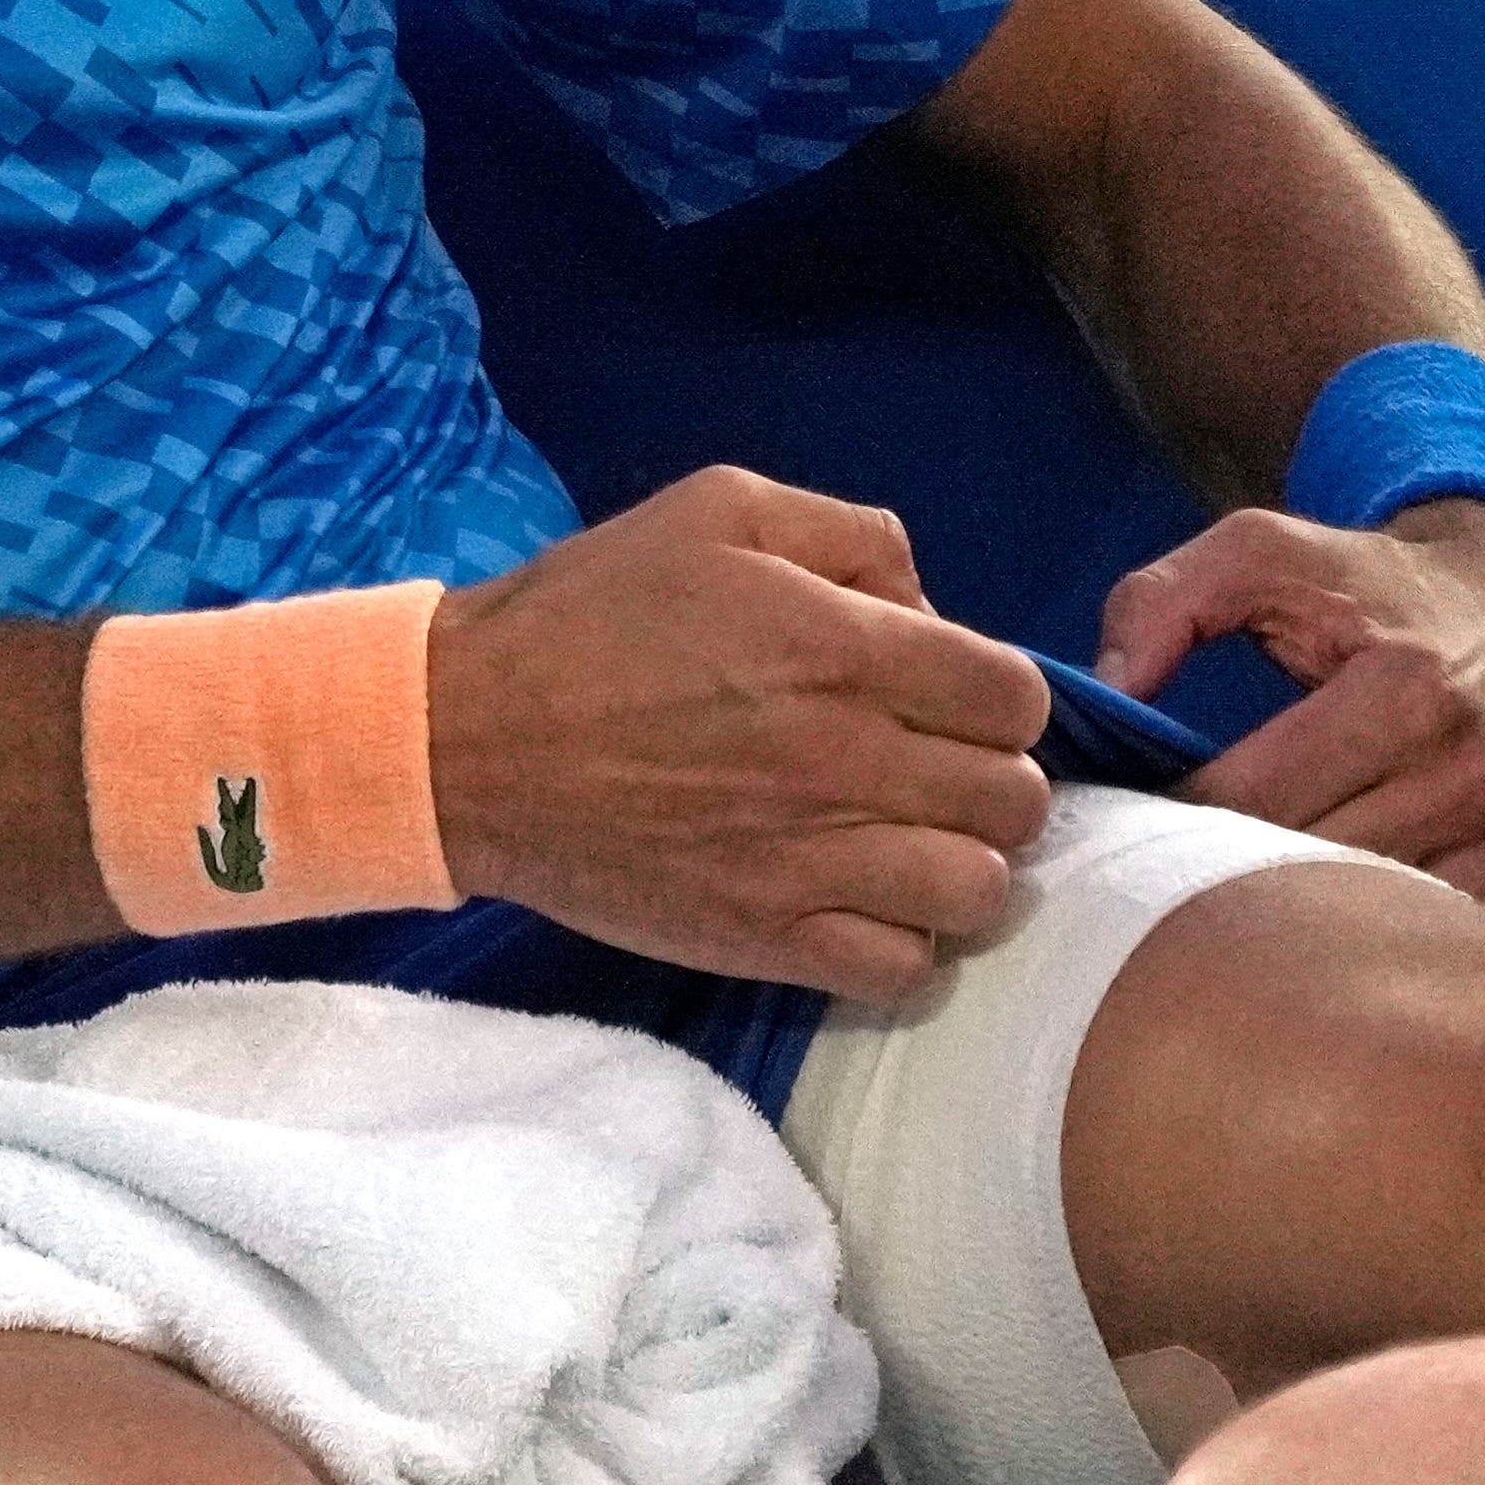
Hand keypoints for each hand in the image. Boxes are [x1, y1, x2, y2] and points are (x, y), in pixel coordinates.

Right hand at [428, 468, 1058, 998]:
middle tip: (931, 768)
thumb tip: (930, 608)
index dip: (996, 695)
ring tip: (909, 842)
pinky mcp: (763, 942)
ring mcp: (808, 864)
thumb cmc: (593, 611)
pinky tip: (866, 903)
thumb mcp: (725, 511)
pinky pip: (902, 973)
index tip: (948, 696)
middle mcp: (846, 763)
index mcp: (846, 652)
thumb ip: (854, 538)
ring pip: (978, 892)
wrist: (467, 739)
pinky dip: (905, 944)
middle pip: (1014, 800)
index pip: (1017, 699)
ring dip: (960, 864)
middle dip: (989, 776)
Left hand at [1094, 498, 1484, 920]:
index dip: (1172, 821)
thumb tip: (1108, 695)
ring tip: (1256, 897)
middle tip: (1174, 876)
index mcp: (1409, 688)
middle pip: (1306, 876)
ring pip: (1374, 928)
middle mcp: (1483, 769)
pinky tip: (1349, 914)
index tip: (1139, 823)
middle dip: (1227, 879)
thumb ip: (1163, 602)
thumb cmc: (1380, 587)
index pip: (1249, 802)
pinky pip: (1446, 946)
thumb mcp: (1266, 551)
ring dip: (1307, 925)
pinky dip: (1391, 941)